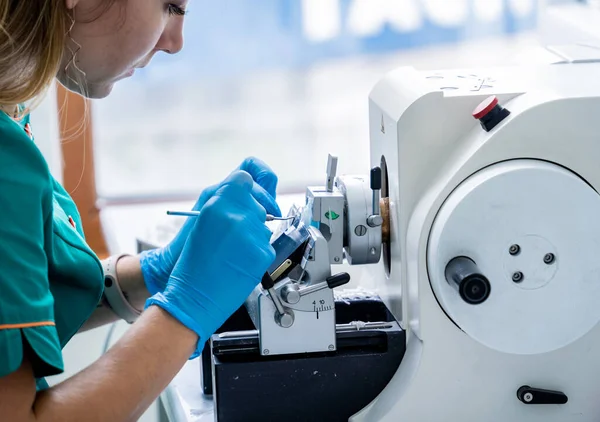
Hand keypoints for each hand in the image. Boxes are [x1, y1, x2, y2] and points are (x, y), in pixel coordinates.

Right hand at [145, 171, 274, 356]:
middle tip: (241, 229)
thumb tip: (247, 190)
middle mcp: (236, 214)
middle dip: (255, 212)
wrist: (193, 294)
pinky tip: (240, 260)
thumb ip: (226, 201)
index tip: (253, 193)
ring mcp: (252, 233)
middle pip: (260, 201)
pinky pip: (267, 244)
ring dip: (255, 233)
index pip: (246, 177)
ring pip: (265, 224)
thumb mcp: (203, 220)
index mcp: (218, 202)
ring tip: (235, 250)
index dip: (250, 186)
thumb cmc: (193, 260)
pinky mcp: (262, 252)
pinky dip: (257, 251)